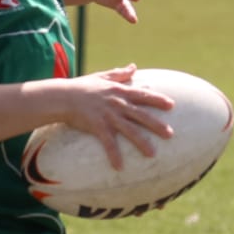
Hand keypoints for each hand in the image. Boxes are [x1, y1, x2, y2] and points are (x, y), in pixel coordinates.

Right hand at [59, 64, 174, 169]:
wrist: (62, 96)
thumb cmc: (82, 86)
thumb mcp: (102, 76)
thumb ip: (120, 73)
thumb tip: (134, 66)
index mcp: (119, 91)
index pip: (143, 95)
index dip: (158, 99)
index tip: (171, 105)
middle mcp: (117, 103)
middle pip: (141, 115)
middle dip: (156, 124)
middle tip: (170, 134)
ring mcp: (108, 115)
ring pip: (128, 130)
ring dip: (141, 142)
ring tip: (152, 154)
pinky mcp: (97, 126)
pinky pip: (108, 143)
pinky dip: (114, 155)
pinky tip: (119, 167)